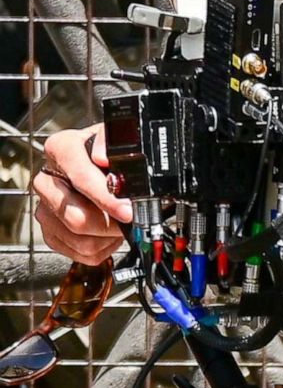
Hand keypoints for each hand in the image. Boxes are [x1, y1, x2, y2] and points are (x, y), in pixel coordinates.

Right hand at [30, 124, 129, 264]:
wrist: (104, 163)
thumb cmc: (111, 151)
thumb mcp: (117, 137)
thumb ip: (110, 142)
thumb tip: (103, 155)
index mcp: (61, 149)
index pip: (79, 177)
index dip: (106, 198)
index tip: (127, 211)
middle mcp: (47, 179)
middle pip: (76, 216)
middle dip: (110, 224)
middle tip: (131, 220)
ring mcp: (46, 207)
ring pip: (78, 238)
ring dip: (108, 237)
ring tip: (121, 223)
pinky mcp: (51, 231)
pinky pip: (78, 251)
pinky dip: (102, 247)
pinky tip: (109, 232)